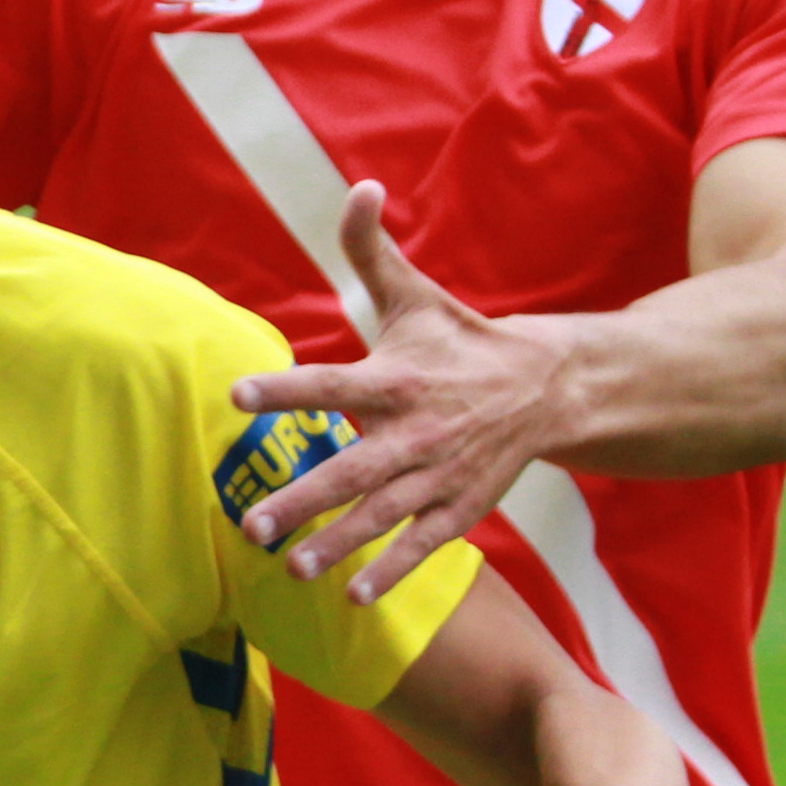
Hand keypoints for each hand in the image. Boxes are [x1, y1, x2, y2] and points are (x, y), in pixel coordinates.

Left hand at [230, 183, 570, 600]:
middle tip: (251, 524)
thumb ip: (372, 250)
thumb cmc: (462, 341)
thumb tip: (361, 187)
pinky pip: (422, 544)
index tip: (237, 395)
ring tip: (292, 568)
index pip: (330, 382)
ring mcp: (438, 475)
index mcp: (395, 378)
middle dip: (302, 499)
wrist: (548, 389)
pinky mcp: (459, 507)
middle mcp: (415, 431)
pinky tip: (354, 598)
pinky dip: (393, 570)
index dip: (285, 388)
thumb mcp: (417, 295)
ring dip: (338, 544)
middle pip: (351, 469)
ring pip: (382, 516)